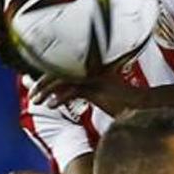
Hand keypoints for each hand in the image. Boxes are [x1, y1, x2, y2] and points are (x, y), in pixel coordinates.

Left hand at [30, 73, 149, 114]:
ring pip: (63, 78)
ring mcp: (94, 76)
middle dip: (42, 82)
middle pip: (59, 70)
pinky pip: (73, 89)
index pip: (62, 66)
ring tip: (37, 101)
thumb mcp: (98, 95)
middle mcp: (91, 68)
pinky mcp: (97, 87)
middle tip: (32, 94)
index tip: (33, 84)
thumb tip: (62, 95)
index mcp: (90, 67)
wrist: (142, 107)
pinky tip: (52, 105)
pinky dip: (60, 97)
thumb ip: (81, 91)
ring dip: (46, 89)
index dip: (46, 75)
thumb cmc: (122, 104)